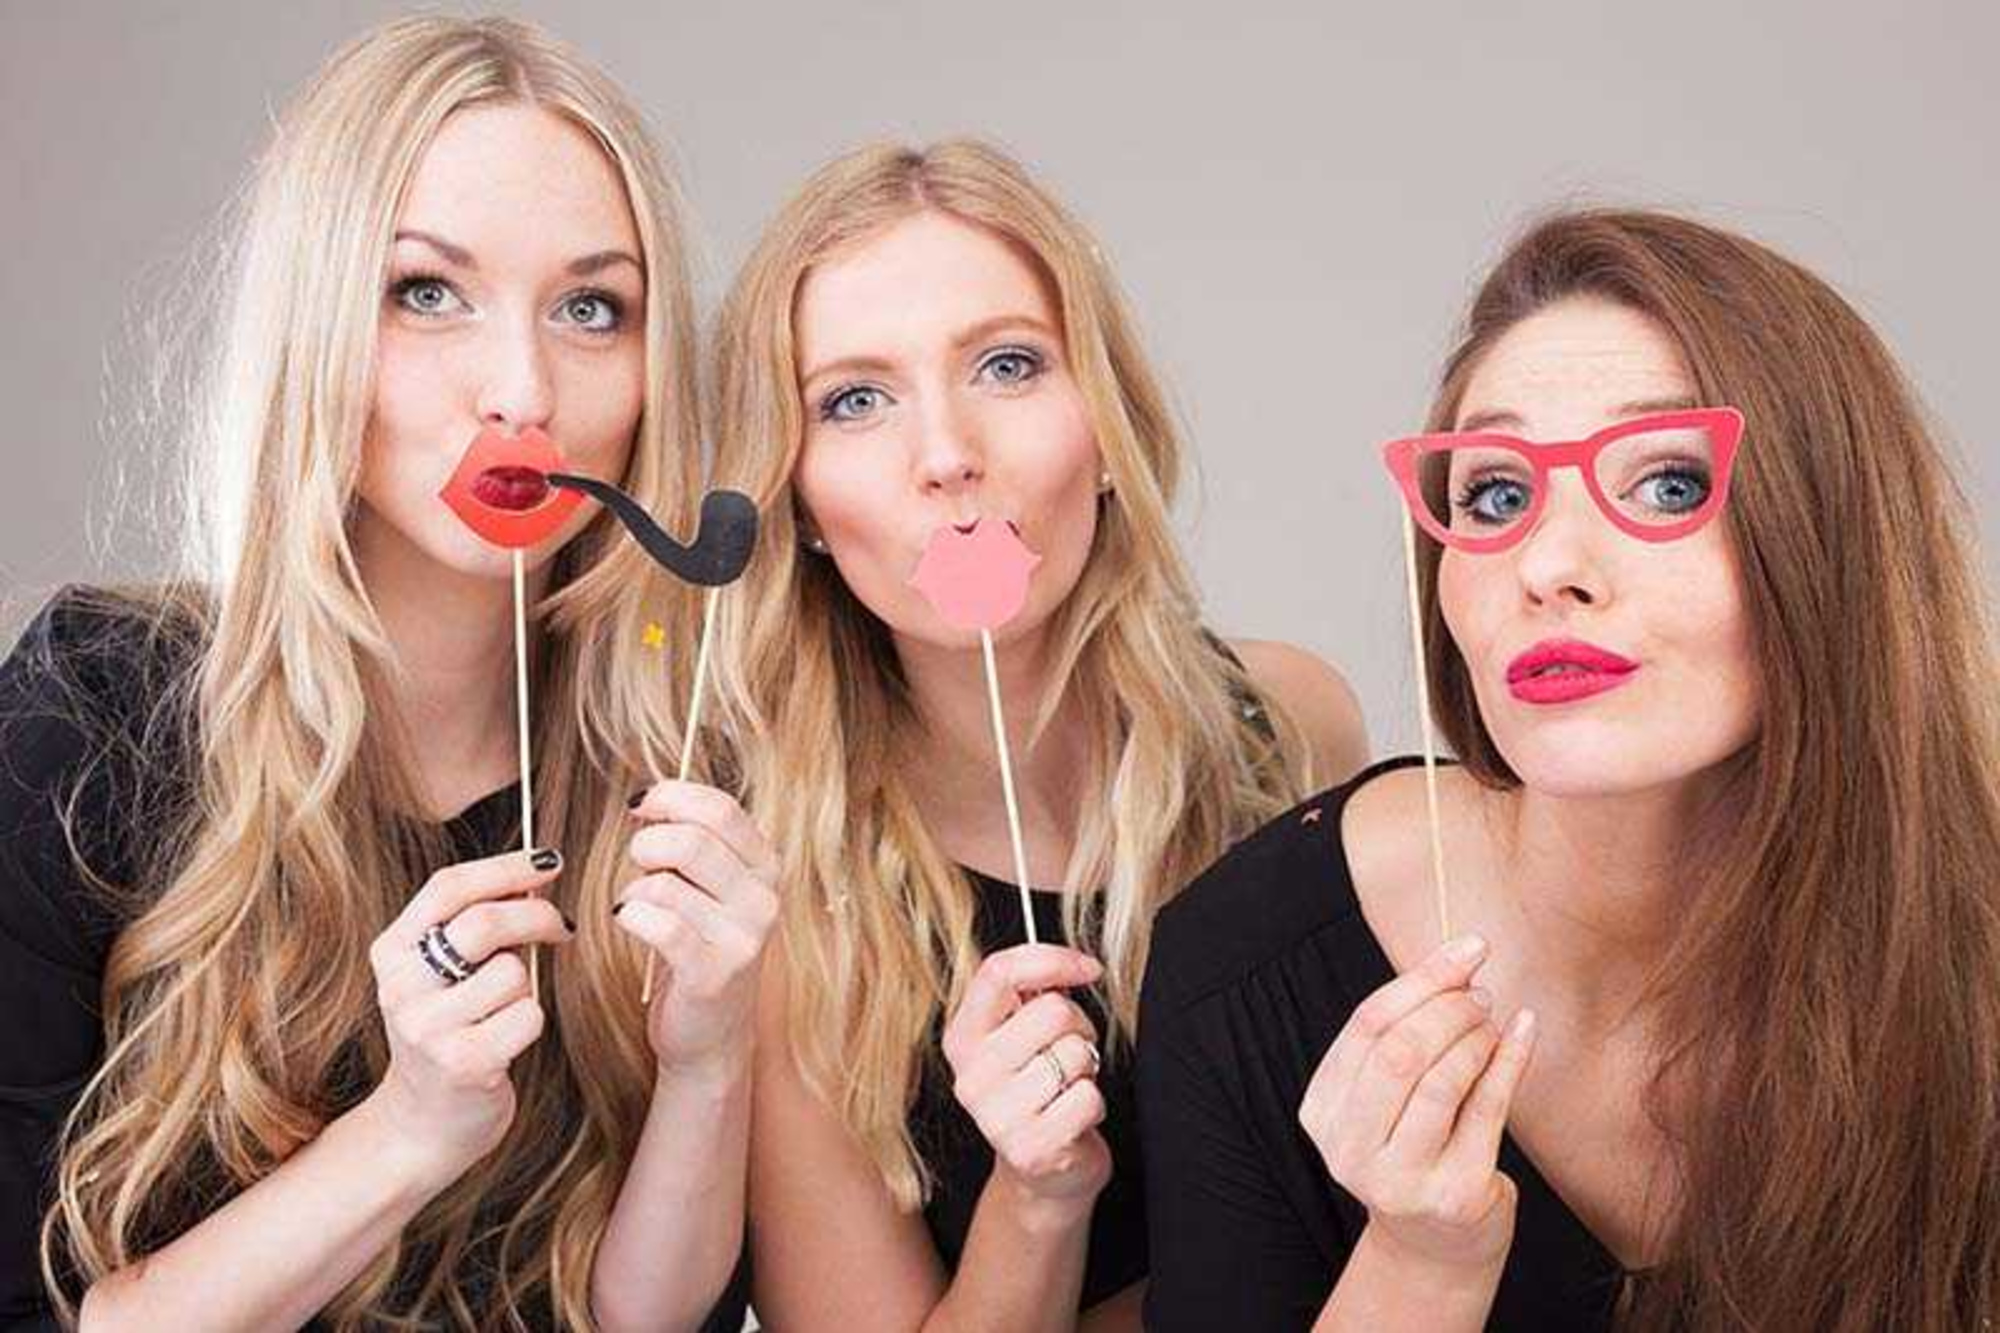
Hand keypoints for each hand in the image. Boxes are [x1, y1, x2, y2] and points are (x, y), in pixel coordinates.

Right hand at [364, 847, 573, 1188]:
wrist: (422, 1122)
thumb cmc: (446, 1033)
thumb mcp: (438, 974)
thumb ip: (471, 926)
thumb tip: (535, 874)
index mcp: (392, 951)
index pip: (449, 887)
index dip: (506, 866)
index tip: (549, 862)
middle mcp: (401, 987)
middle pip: (485, 923)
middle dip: (536, 916)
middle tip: (561, 927)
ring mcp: (428, 1028)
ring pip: (512, 973)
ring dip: (527, 987)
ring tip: (504, 1009)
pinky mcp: (463, 1063)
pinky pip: (526, 1016)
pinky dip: (530, 1023)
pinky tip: (506, 1040)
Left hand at [615, 781, 779, 1071]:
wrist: (711, 1033)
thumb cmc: (699, 947)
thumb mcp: (711, 887)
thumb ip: (695, 841)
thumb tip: (651, 798)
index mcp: (765, 867)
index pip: (721, 810)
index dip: (674, 797)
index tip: (641, 804)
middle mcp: (763, 899)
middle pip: (692, 842)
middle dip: (648, 844)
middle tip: (637, 860)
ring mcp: (743, 938)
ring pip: (666, 886)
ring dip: (635, 889)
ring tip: (636, 903)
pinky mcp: (714, 973)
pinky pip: (659, 926)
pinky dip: (631, 917)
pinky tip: (628, 921)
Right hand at [942, 944, 1109, 1216]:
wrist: (1041, 1171)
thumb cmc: (1038, 1087)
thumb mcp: (1020, 1034)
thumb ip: (1032, 992)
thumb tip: (1076, 965)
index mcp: (962, 1037)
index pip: (999, 972)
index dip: (1053, 959)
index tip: (1087, 968)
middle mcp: (971, 1076)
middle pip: (1052, 1011)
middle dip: (1079, 1025)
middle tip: (1071, 1049)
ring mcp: (996, 1116)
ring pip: (1074, 1053)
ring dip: (1086, 1068)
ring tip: (1067, 1085)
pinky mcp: (1030, 1149)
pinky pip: (1087, 1097)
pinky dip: (1093, 1103)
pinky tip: (1072, 1116)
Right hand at [1299, 934, 1537, 1275]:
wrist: (1436, 1244)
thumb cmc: (1416, 1147)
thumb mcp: (1390, 1096)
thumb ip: (1406, 1034)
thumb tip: (1461, 958)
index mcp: (1322, 1113)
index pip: (1366, 1027)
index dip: (1420, 980)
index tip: (1467, 949)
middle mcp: (1350, 1150)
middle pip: (1399, 1052)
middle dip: (1448, 1008)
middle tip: (1479, 994)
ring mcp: (1400, 1179)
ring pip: (1440, 1081)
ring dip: (1476, 1036)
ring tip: (1492, 1020)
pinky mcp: (1455, 1195)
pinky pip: (1487, 1111)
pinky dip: (1509, 1061)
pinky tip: (1523, 1031)